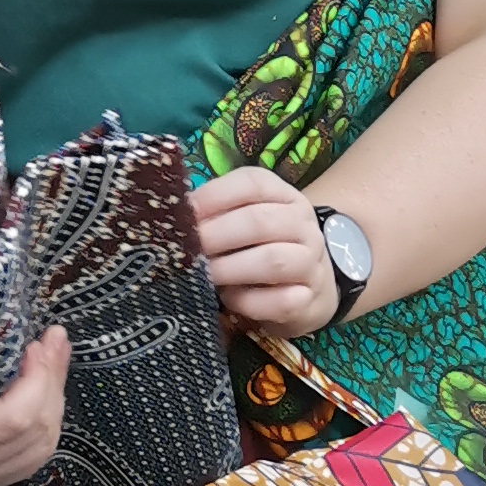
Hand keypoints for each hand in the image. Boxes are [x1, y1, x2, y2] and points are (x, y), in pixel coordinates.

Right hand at [0, 310, 71, 485]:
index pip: (14, 418)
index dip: (38, 381)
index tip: (36, 344)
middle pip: (35, 429)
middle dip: (51, 381)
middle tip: (52, 339)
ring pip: (45, 441)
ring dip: (55, 395)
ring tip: (51, 355)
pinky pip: (42, 450)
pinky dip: (51, 414)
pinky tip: (45, 383)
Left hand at [193, 168, 335, 330]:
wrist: (311, 287)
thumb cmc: (263, 248)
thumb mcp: (244, 223)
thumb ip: (216, 215)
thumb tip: (173, 218)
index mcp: (284, 196)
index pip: (253, 183)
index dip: (215, 196)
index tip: (185, 212)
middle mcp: (303, 225)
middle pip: (260, 221)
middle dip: (216, 235)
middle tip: (186, 250)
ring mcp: (312, 263)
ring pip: (273, 261)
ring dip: (230, 269)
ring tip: (204, 275)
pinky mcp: (312, 300)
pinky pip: (281, 301)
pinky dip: (249, 302)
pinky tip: (230, 299)